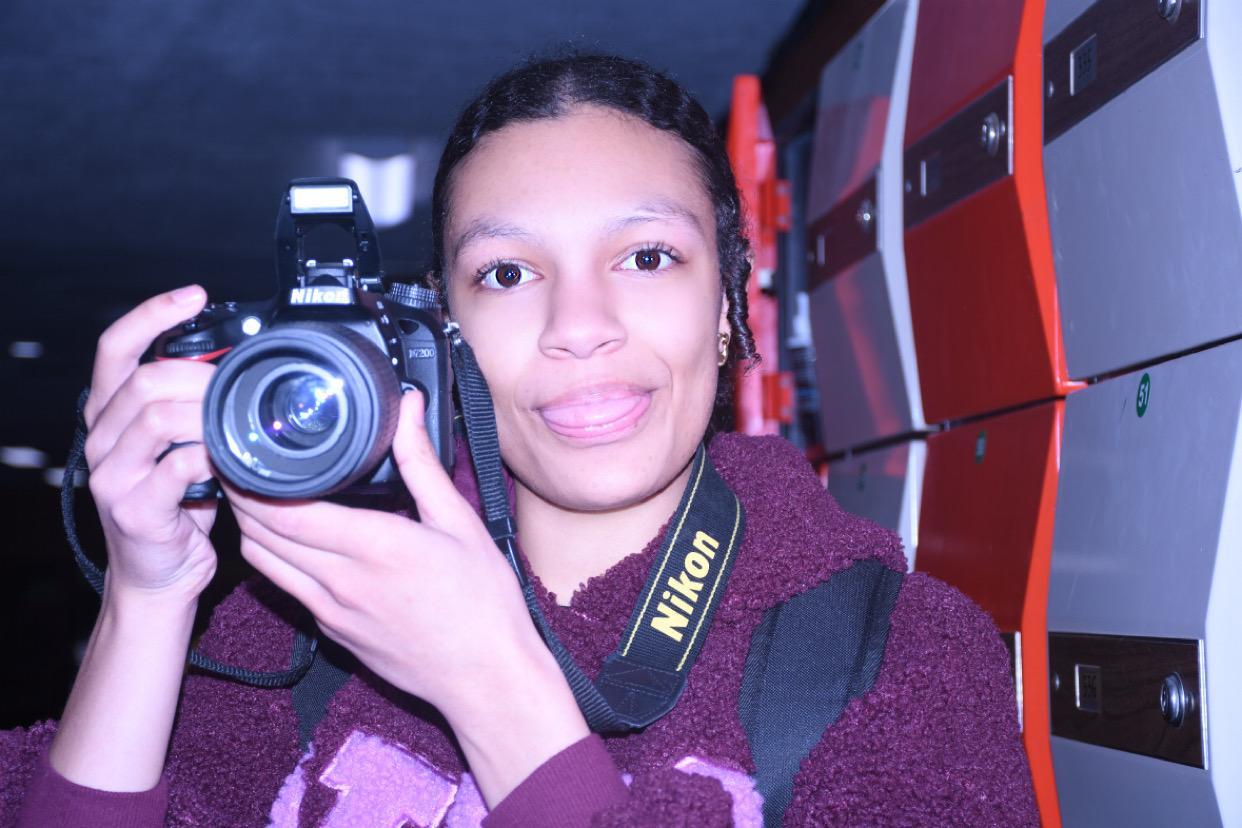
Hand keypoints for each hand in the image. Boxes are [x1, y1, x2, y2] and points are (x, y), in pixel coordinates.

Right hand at [49, 285, 219, 791]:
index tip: (195, 296)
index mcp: (110, 414)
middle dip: (200, 374)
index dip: (152, 315)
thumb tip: (239, 368)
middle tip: (238, 384)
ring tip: (238, 422)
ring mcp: (112, 475)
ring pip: (158, 418)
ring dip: (208, 414)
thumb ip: (194, 406)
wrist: (159, 575)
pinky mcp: (134, 509)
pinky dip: (214, 458)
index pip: (115, 347)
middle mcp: (101, 439)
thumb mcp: (180, 445)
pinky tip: (233, 463)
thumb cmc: (177, 505)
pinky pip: (178, 467)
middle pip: (144, 380)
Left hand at [228, 390, 591, 804]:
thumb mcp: (460, 523)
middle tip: (233, 464)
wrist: (486, 679)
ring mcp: (332, 613)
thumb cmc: (483, 603)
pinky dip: (274, 559)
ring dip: (248, 529)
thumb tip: (406, 408)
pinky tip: (287, 540)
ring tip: (249, 495)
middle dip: (238, 497)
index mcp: (374, 546)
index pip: (286, 511)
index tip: (241, 452)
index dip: (251, 482)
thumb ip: (422, 463)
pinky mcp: (333, 633)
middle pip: (261, 536)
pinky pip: (289, 589)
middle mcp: (342, 582)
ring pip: (264, 565)